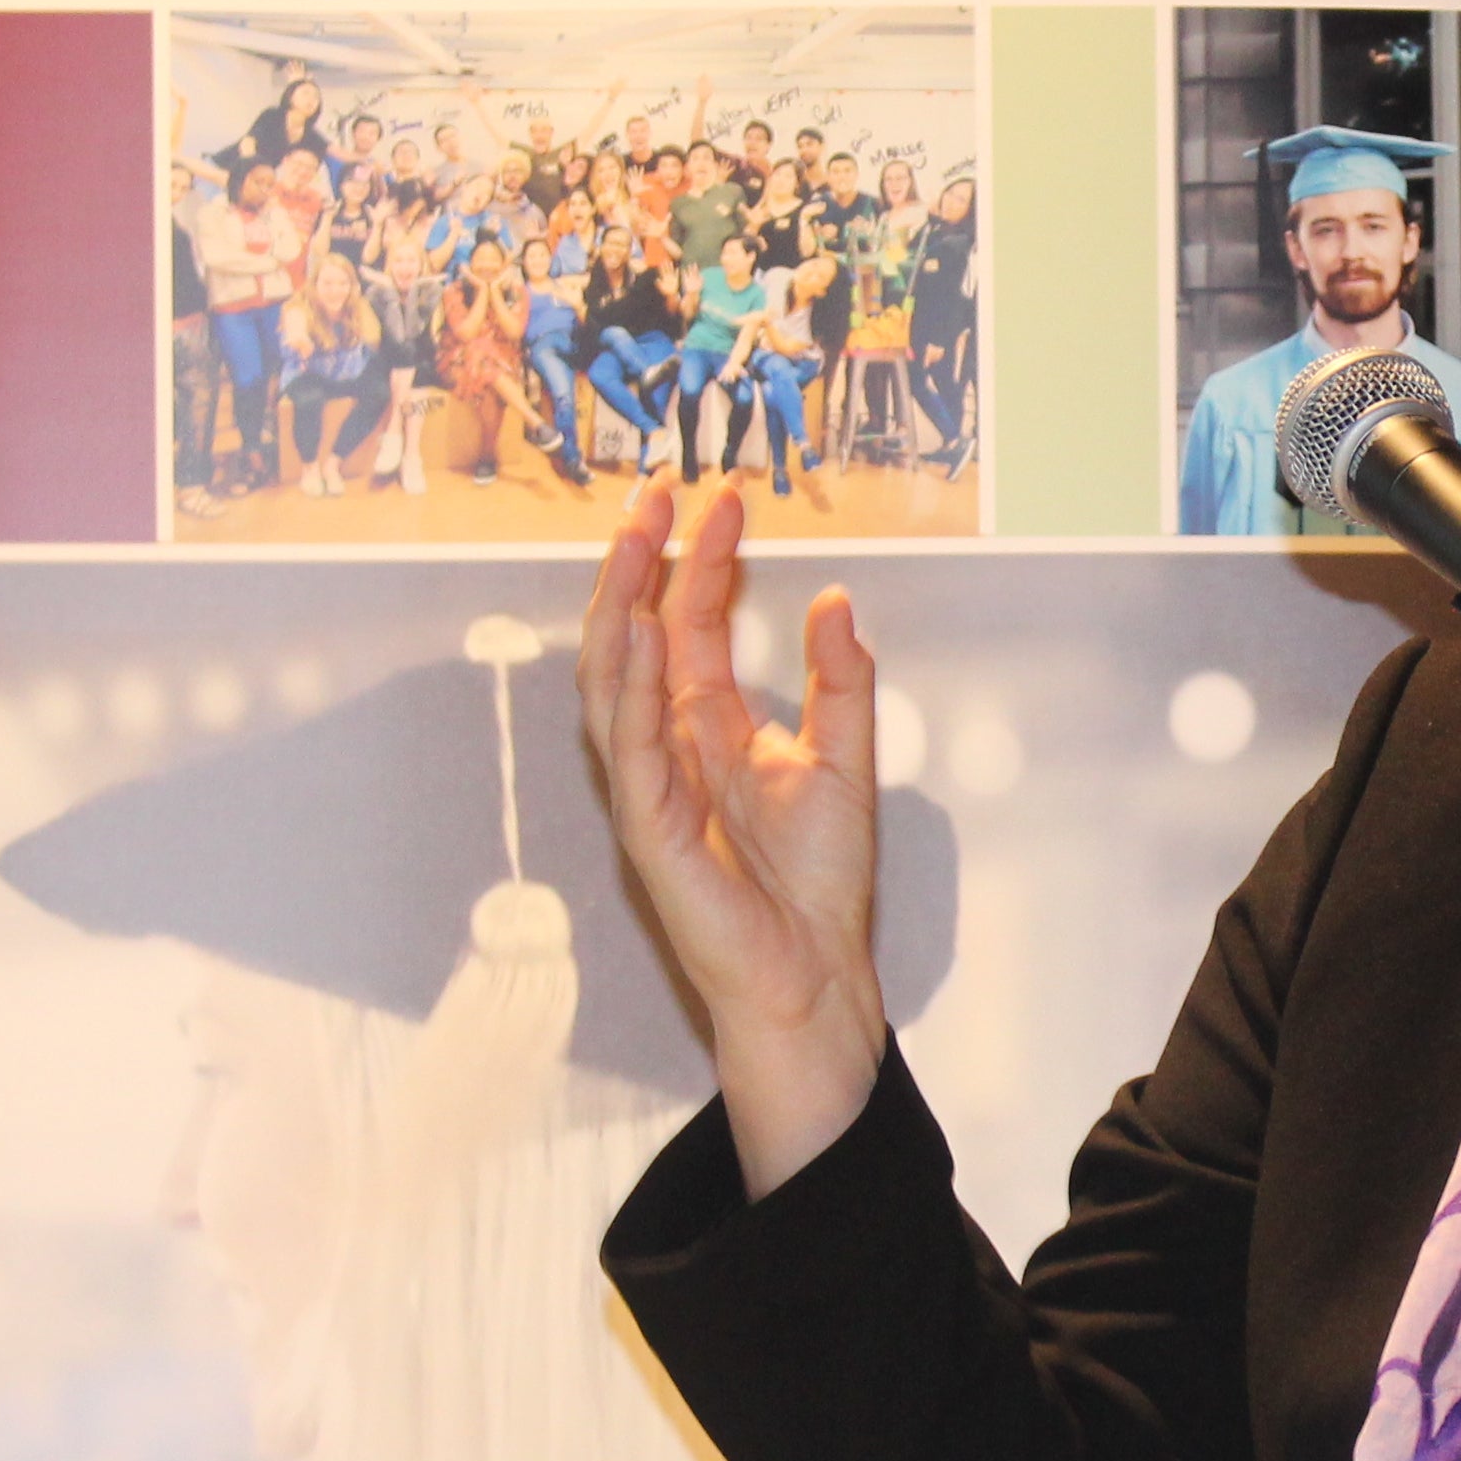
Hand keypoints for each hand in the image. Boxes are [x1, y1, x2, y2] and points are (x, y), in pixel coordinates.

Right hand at [582, 481, 888, 1192]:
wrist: (813, 968)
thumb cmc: (820, 880)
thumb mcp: (847, 759)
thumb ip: (841, 681)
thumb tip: (834, 598)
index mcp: (711, 724)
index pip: (693, 622)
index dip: (704, 559)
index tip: (726, 498)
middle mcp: (670, 743)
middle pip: (639, 633)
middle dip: (643, 561)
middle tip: (660, 492)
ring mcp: (651, 781)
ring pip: (613, 677)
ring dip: (621, 603)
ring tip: (638, 537)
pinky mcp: (647, 825)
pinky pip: (627, 744)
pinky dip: (628, 684)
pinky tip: (640, 627)